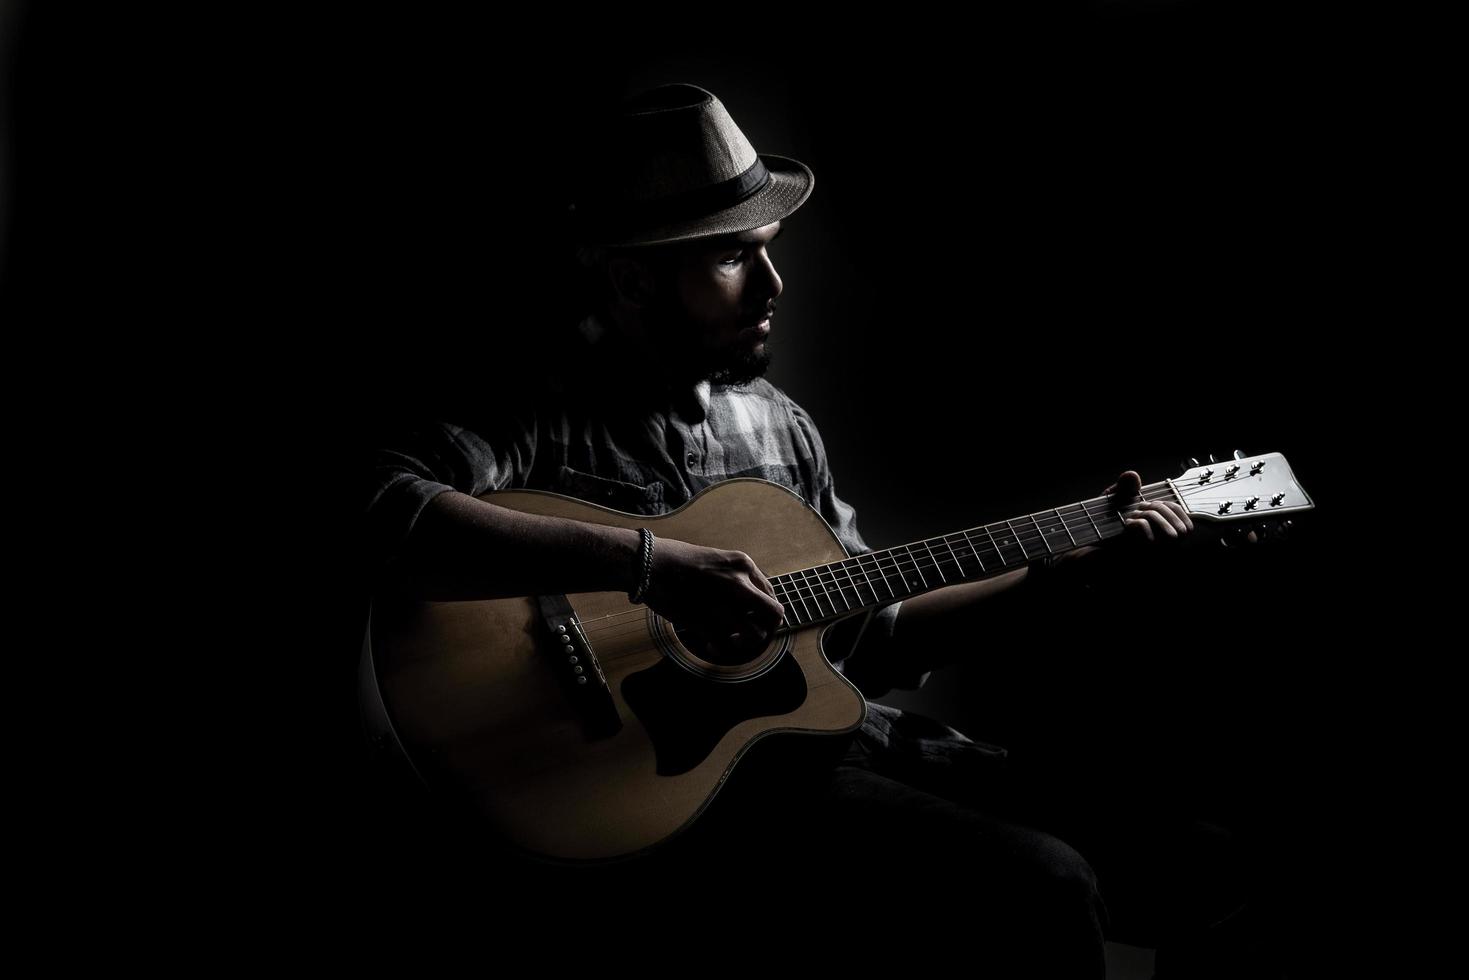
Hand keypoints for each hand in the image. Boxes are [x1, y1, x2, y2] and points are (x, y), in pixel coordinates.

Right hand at [640, 536, 786, 663]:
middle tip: (752, 635)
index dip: (765, 611)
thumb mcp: (717, 560)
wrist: (650, 562)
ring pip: (753, 635)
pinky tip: (711, 645)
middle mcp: (738, 584)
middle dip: (766, 629)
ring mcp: (722, 603)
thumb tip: (749, 602)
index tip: (754, 618)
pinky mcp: (703, 620)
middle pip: (773, 615)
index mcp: (743, 565)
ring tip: (732, 641)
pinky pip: (724, 645)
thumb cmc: (678, 560)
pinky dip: (720, 649)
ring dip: (745, 643)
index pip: (771, 594)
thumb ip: (736, 578)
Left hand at [1049, 469, 1196, 576]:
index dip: (1173, 509)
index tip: (1150, 503)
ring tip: (1129, 517)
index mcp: (1161, 543)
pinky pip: (1150, 540)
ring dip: (1150, 516)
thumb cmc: (1095, 531)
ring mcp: (1150, 563)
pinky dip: (1138, 524)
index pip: (1187, 526)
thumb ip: (1123, 490)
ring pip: (1172, 536)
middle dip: (1160, 510)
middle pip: (1183, 530)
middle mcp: (1160, 556)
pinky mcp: (1136, 565)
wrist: (1072, 555)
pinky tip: (1125, 526)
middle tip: (1137, 508)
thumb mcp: (1111, 505)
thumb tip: (1131, 475)